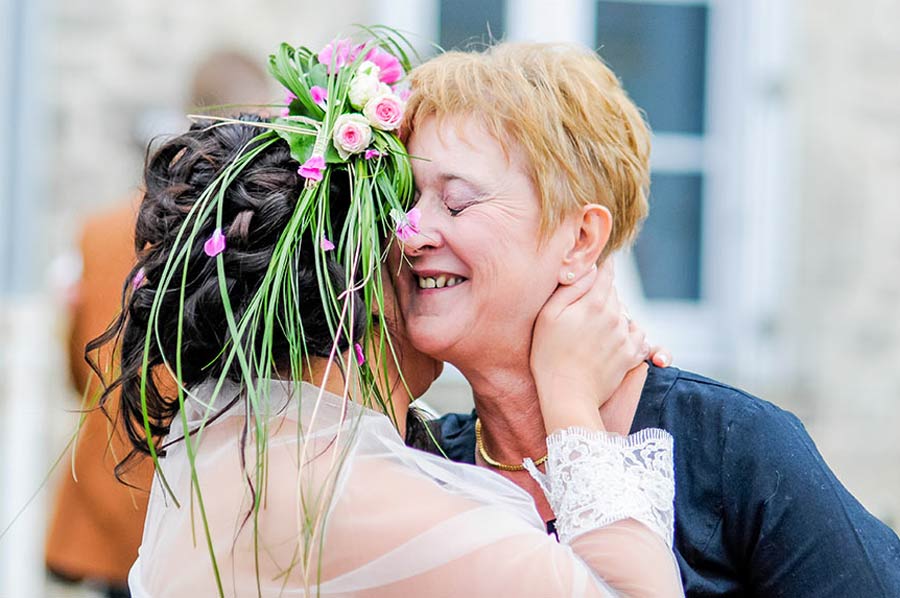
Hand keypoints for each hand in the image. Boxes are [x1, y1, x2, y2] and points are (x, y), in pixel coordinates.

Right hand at [531, 261, 648, 432]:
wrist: (568, 394)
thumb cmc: (549, 355)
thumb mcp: (548, 316)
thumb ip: (571, 288)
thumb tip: (590, 269)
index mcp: (595, 303)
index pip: (607, 272)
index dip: (602, 267)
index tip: (597, 267)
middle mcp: (616, 316)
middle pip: (615, 294)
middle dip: (602, 295)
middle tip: (584, 309)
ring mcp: (625, 337)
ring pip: (626, 315)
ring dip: (616, 316)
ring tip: (596, 329)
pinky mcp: (631, 356)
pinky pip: (638, 337)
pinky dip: (630, 336)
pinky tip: (614, 341)